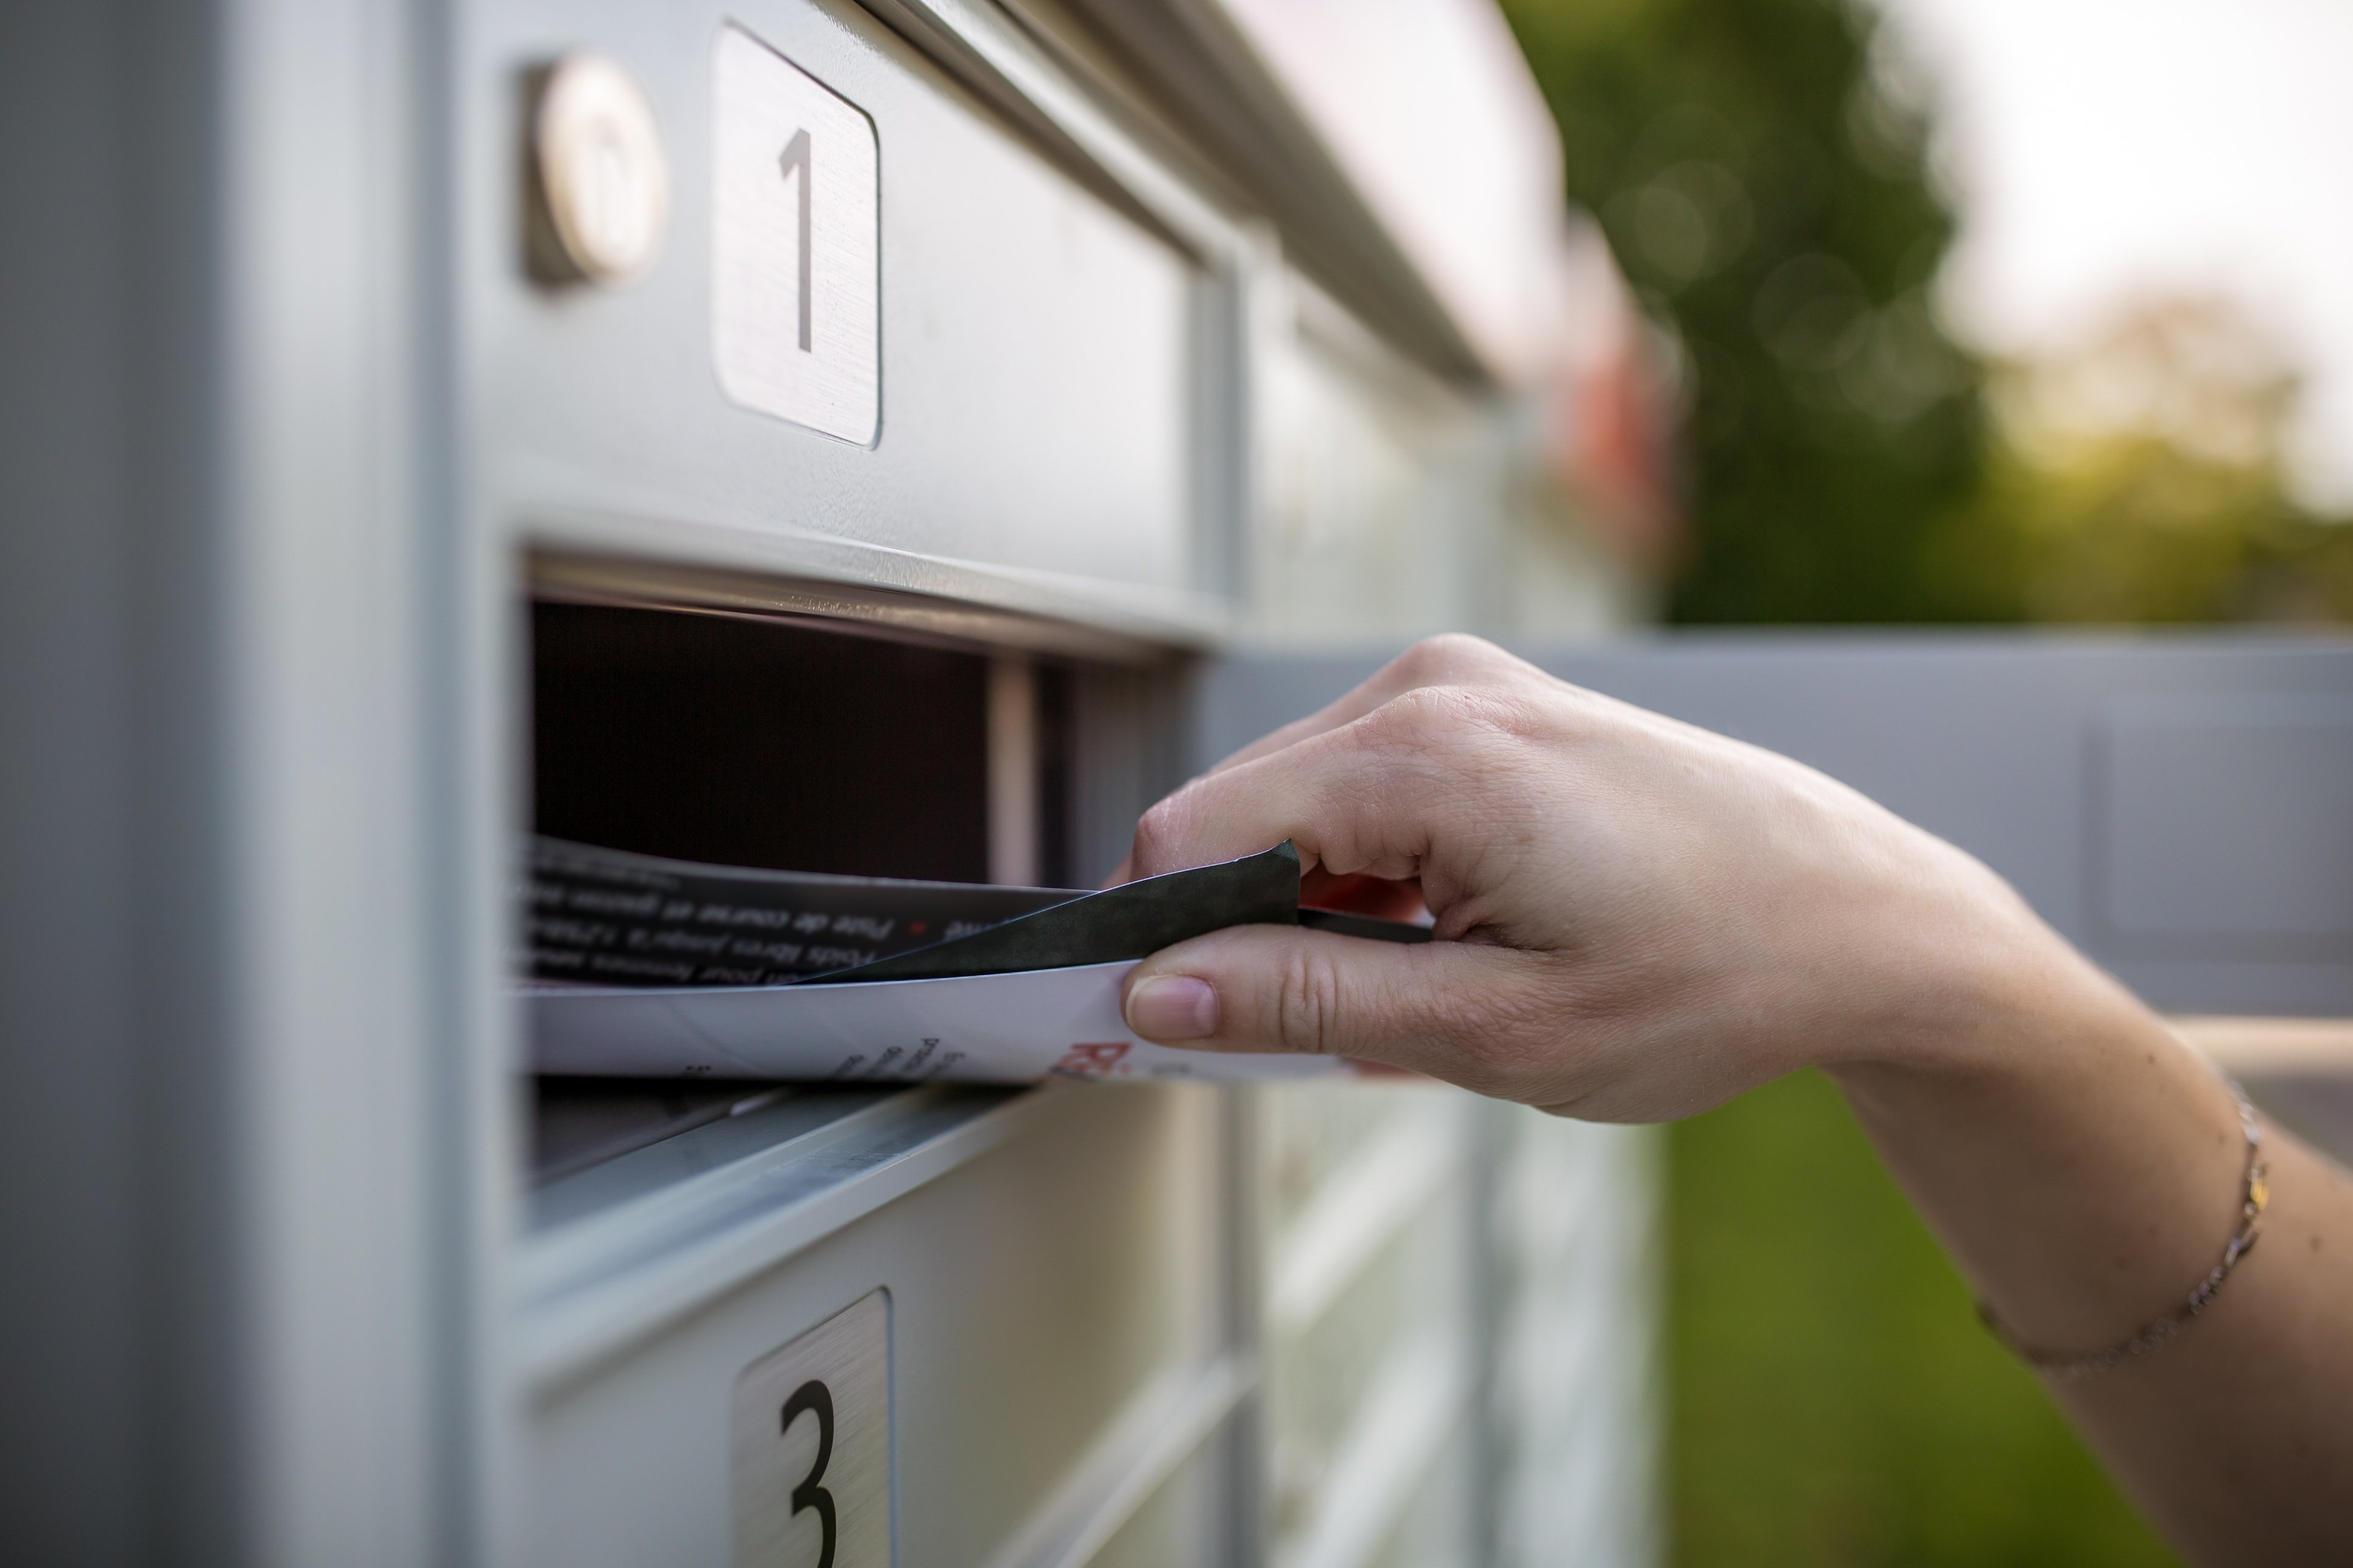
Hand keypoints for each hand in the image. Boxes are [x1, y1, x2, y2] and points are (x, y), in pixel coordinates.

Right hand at [1118, 635, 2087, 1119]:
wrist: (1865, 919)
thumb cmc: (1715, 977)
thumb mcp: (1499, 1030)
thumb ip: (1310, 1003)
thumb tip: (1155, 992)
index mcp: (1427, 754)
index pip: (1194, 835)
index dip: (1156, 941)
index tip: (1158, 1030)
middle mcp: (1430, 686)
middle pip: (1234, 814)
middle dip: (1241, 931)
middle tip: (1324, 1039)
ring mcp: (1462, 684)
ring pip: (1292, 804)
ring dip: (1309, 908)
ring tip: (1418, 989)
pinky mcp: (1486, 705)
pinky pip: (1359, 788)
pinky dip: (1363, 874)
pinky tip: (1438, 940)